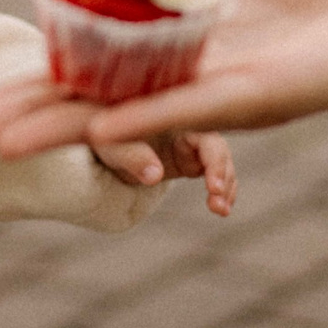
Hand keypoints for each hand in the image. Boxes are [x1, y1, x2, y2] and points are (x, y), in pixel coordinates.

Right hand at [0, 0, 327, 155]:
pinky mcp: (257, 97)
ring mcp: (216, 96)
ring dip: (63, 129)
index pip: (87, 71)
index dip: (36, 81)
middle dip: (29, 117)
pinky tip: (105, 124)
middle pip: (90, 104)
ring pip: (124, 117)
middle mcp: (184, 86)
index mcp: (172, 57)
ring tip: (4, 143)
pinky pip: (190, 107)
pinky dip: (145, 116)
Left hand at [89, 131, 236, 215]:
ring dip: (225, 188)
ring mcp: (193, 145)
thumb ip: (133, 155)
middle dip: (223, 176)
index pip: (204, 134)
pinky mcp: (192, 161)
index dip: (214, 160)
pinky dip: (220, 192)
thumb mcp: (112, 145)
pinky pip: (214, 176)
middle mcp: (190, 127)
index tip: (212, 185)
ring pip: (221, 165)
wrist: (102, 141)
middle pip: (218, 150)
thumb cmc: (105, 136)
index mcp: (174, 116)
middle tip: (218, 204)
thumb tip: (155, 175)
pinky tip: (221, 209)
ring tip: (221, 210)